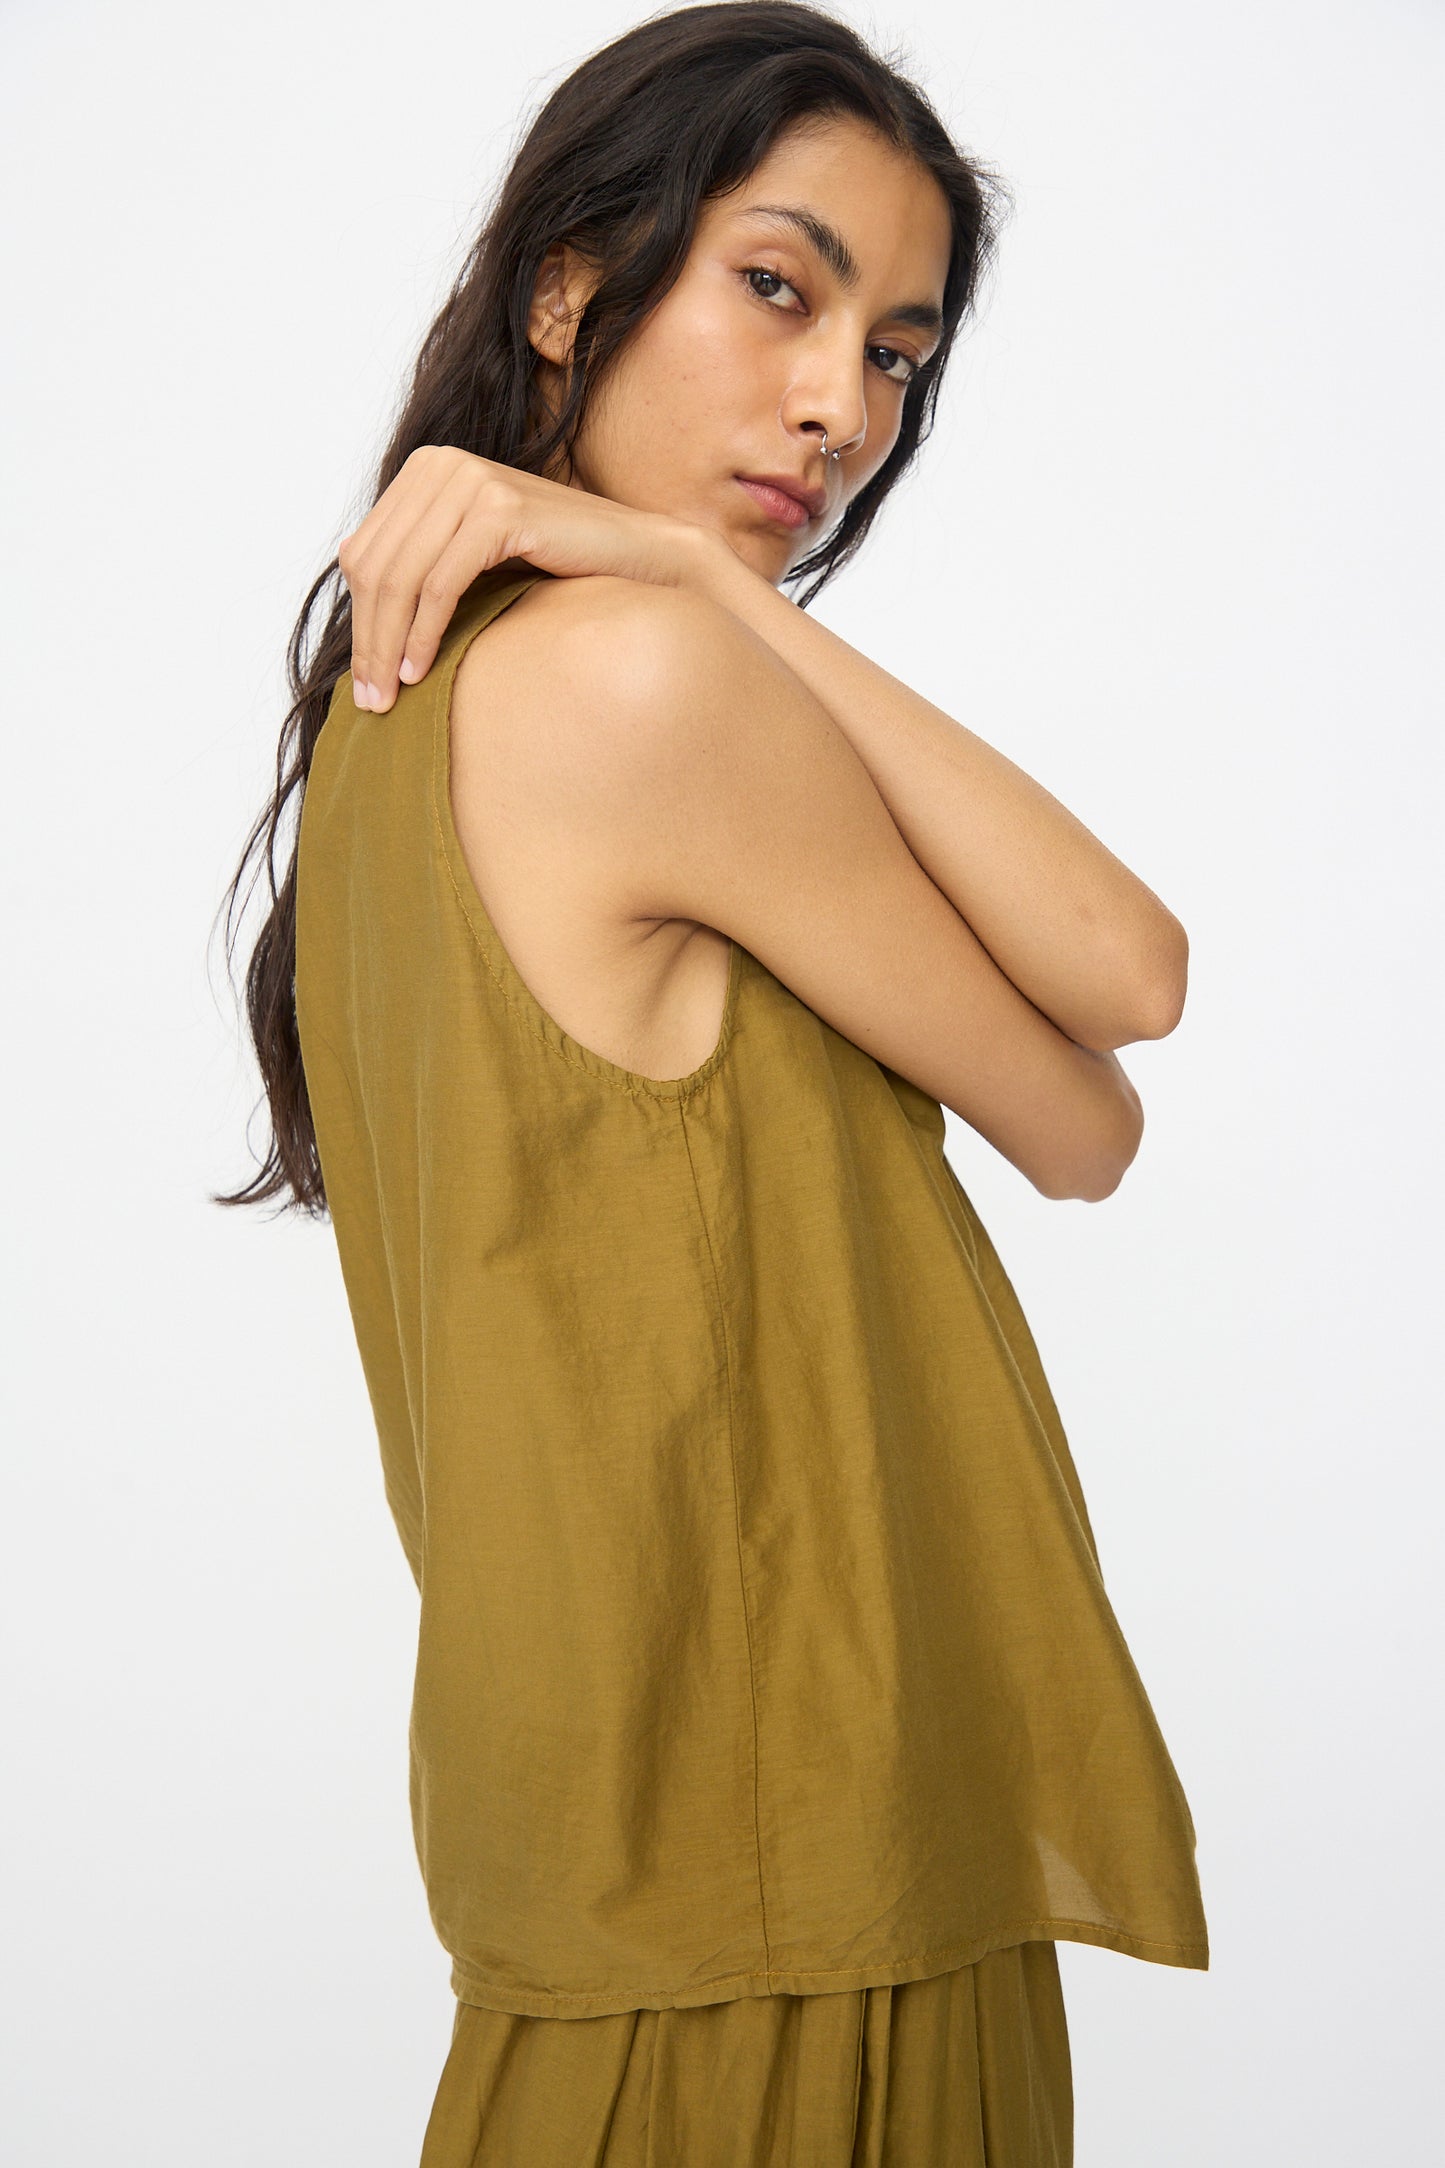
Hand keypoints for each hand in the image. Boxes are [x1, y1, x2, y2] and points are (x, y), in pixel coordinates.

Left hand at [337, 445, 719, 710]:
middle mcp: (442, 464)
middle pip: (375, 566)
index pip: (363, 552)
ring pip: (401, 578)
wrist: (636, 554)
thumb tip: (352, 588)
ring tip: (390, 695)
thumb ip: (420, 560)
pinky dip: (424, 632)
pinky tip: (419, 669)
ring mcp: (470, 481)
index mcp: (427, 468)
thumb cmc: (557, 563)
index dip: (356, 620)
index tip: (363, 679)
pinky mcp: (499, 509)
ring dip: (387, 644)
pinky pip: (440, 583)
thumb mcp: (473, 555)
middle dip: (367, 639)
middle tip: (370, 700)